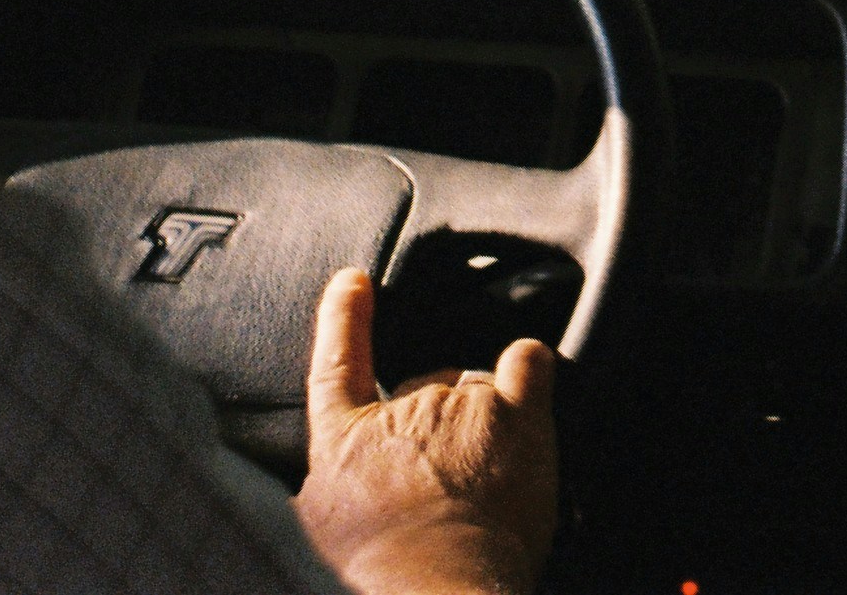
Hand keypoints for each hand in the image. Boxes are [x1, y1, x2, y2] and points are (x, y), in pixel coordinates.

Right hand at [293, 267, 557, 594]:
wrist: (427, 592)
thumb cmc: (372, 575)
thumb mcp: (317, 536)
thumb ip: (326, 498)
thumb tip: (324, 500)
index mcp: (344, 440)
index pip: (337, 363)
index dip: (344, 318)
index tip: (353, 283)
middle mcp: (403, 408)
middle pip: (427, 385)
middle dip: (439, 420)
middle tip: (449, 475)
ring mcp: (462, 405)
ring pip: (479, 387)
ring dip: (485, 419)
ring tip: (490, 472)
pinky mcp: (514, 417)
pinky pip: (528, 364)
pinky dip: (529, 367)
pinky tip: (529, 378)